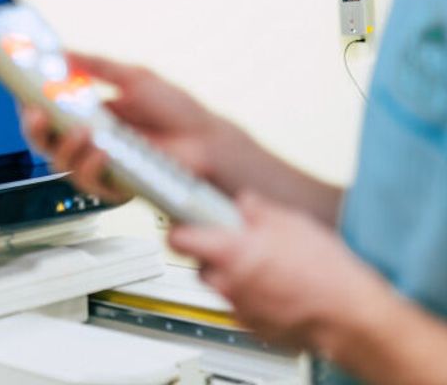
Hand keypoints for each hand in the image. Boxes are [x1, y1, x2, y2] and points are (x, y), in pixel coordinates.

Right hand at [21, 52, 248, 201]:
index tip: (21, 88)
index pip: (47, 109)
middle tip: (36, 112)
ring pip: (58, 163)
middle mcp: (88, 140)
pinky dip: (90, 165)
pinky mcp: (113, 186)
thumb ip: (96, 65)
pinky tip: (101, 150)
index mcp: (88, 112)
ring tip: (81, 129)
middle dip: (33, 126)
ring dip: (64, 145)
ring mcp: (99, 164)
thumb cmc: (177, 112)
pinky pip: (87, 182)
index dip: (29, 101)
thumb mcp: (133, 77)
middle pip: (43, 139)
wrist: (206, 140)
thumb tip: (63, 53)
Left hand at [170, 193, 393, 352]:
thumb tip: (244, 203)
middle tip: (236, 242)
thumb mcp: (291, 222)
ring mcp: (239, 307)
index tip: (185, 222)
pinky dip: (251, 296)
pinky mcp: (253, 326)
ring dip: (232, 275)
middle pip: (199, 264)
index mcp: (229, 252)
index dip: (179, 229)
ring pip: (220, 286)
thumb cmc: (326, 272)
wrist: (351, 316)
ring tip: (264, 266)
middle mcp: (227, 282)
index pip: (177, 239)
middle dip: (212, 253)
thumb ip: (257, 210)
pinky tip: (277, 288)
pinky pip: (241, 305)